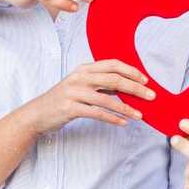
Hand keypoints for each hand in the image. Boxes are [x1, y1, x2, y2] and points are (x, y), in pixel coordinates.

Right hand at [22, 59, 154, 134]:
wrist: (37, 114)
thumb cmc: (62, 100)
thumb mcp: (80, 86)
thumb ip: (100, 83)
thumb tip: (125, 85)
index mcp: (84, 69)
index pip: (112, 64)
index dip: (131, 71)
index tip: (146, 80)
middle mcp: (79, 78)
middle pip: (113, 79)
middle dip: (135, 88)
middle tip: (151, 96)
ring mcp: (74, 93)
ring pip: (107, 98)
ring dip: (126, 108)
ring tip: (139, 115)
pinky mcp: (70, 108)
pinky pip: (97, 113)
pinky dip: (112, 118)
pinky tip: (122, 123)